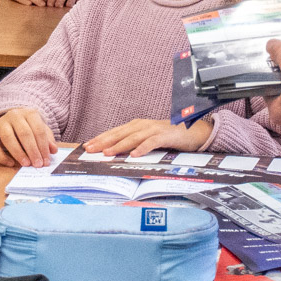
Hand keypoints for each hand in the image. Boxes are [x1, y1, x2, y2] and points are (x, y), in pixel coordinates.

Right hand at [0, 107, 57, 167]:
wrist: (12, 120)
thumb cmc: (29, 127)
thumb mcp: (40, 131)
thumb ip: (47, 140)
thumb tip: (53, 150)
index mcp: (29, 113)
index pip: (38, 130)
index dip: (43, 146)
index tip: (46, 161)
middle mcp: (14, 115)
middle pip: (24, 133)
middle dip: (32, 151)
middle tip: (37, 164)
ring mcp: (1, 123)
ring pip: (8, 138)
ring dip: (18, 153)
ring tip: (26, 164)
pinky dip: (1, 156)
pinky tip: (11, 163)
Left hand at [85, 117, 212, 157]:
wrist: (193, 132)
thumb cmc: (169, 137)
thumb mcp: (148, 140)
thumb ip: (134, 144)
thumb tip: (115, 154)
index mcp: (137, 126)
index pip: (115, 132)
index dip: (101, 138)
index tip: (87, 146)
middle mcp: (143, 125)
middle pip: (120, 133)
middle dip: (104, 141)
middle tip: (91, 150)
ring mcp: (154, 129)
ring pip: (133, 137)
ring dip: (120, 145)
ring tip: (108, 153)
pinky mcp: (166, 135)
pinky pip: (152, 142)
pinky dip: (143, 148)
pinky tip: (134, 155)